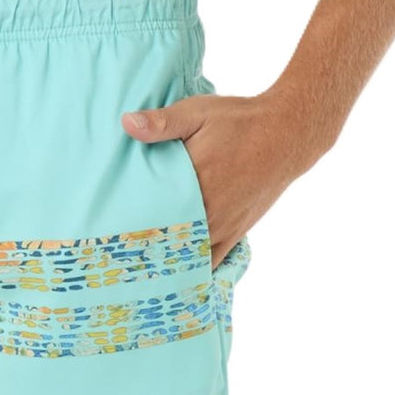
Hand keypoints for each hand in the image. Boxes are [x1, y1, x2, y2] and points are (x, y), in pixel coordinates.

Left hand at [121, 87, 329, 270]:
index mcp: (193, 185)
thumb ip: (163, 123)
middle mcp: (209, 212)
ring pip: (188, 259)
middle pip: (166, 244)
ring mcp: (224, 226)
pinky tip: (174, 283)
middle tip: (112, 268)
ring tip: (136, 280)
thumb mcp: (199, 112)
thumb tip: (126, 123)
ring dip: (164, 267)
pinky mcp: (237, 232)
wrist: (289, 132)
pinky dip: (193, 271)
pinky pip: (212, 261)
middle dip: (140, 256)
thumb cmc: (239, 121)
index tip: (104, 244)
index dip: (127, 233)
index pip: (152, 216)